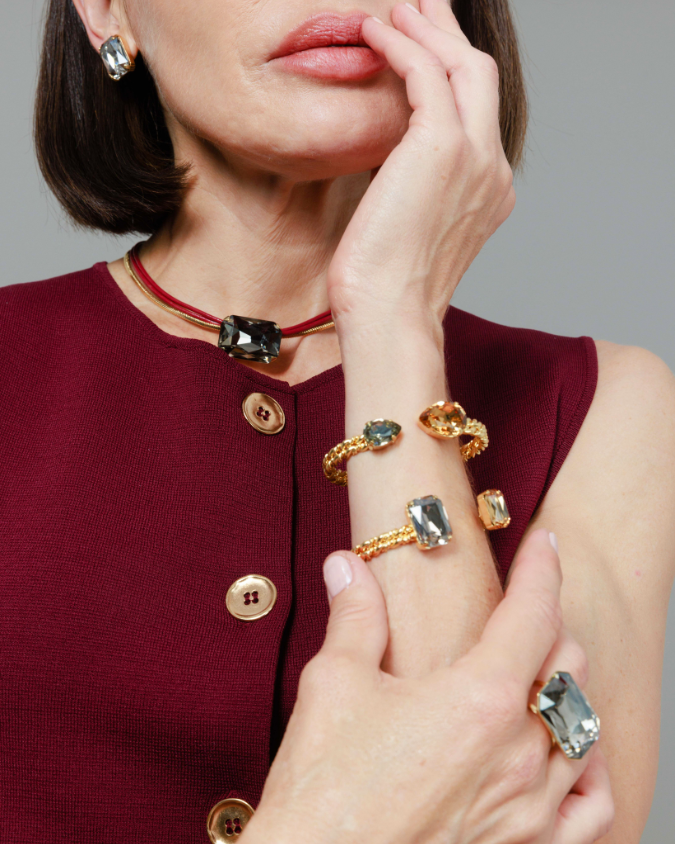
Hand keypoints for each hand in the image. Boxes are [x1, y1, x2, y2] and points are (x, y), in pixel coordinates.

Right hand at [242, 529, 613, 843]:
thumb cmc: (325, 788)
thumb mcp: (335, 683)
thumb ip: (355, 615)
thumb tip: (349, 566)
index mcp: (480, 699)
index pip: (533, 612)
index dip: (541, 568)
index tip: (543, 544)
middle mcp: (520, 752)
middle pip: (567, 664)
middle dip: (549, 623)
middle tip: (523, 607)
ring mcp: (531, 807)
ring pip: (583, 725)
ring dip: (565, 686)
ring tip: (539, 670)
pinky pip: (591, 804)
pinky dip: (587, 766)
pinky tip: (569, 752)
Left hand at [326, 0, 515, 335]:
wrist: (391, 316)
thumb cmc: (386, 288)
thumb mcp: (408, 232)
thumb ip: (412, 192)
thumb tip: (384, 166)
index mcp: (488, 191)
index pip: (477, 113)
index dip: (452, 72)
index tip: (426, 48)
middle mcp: (492, 169)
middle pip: (480, 76)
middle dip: (449, 33)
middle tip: (420, 6)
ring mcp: (475, 157)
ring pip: (461, 65)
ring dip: (426, 29)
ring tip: (395, 8)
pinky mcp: (442, 147)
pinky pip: (424, 72)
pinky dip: (400, 45)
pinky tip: (373, 32)